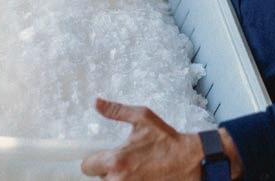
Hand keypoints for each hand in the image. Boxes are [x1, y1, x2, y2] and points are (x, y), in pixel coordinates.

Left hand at [81, 98, 202, 179]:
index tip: (103, 153)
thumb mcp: (142, 117)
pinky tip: (139, 174)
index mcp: (116, 160)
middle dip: (107, 168)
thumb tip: (96, 102)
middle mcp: (118, 180)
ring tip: (133, 167)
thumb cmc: (165, 138)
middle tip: (124, 158)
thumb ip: (116, 111)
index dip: (93, 159)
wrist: (187, 160)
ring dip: (116, 177)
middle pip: (99, 177)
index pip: (87, 167)